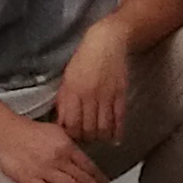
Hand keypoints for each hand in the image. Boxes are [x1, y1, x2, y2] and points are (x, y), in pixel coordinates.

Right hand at [0, 108, 119, 182]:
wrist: (3, 129)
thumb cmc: (27, 131)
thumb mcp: (56, 132)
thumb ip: (70, 146)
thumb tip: (81, 159)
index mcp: (67, 146)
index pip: (90, 167)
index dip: (102, 182)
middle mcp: (59, 158)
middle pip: (84, 179)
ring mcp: (44, 169)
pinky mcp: (28, 178)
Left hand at [54, 21, 133, 144]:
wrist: (106, 42)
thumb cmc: (83, 59)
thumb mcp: (67, 78)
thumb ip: (64, 100)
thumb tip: (61, 121)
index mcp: (73, 91)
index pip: (71, 124)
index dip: (71, 136)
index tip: (71, 138)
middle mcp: (89, 95)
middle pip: (87, 129)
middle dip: (86, 139)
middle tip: (85, 140)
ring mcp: (106, 96)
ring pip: (103, 128)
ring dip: (100, 137)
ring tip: (98, 138)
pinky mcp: (120, 94)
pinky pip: (119, 119)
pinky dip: (117, 132)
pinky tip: (114, 138)